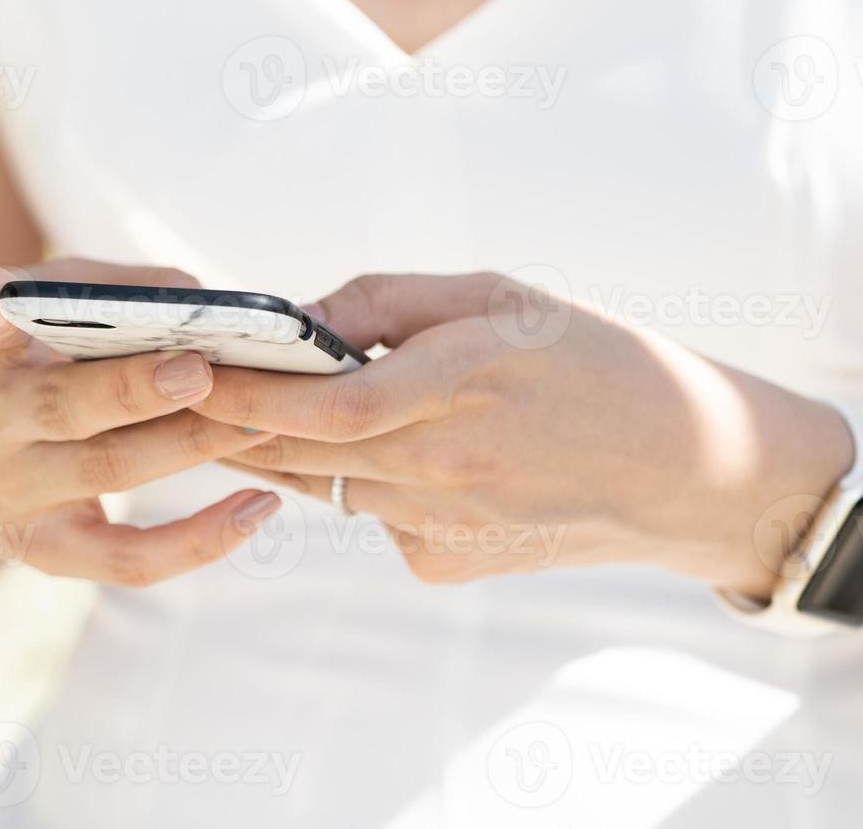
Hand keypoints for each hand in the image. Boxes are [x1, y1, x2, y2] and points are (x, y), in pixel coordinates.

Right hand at [0, 258, 281, 585]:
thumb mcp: (5, 311)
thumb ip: (92, 288)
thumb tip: (198, 294)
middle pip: (64, 409)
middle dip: (136, 389)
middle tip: (200, 368)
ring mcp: (13, 496)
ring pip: (109, 474)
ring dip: (189, 445)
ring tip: (258, 420)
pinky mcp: (45, 548)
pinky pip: (128, 558)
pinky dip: (199, 541)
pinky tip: (258, 508)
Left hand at [195, 273, 851, 591]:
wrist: (681, 470)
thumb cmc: (590, 359)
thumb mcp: (500, 296)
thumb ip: (389, 303)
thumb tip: (297, 319)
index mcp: (463, 388)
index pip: (324, 402)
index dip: (246, 389)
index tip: (187, 363)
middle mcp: (447, 470)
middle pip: (302, 452)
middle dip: (233, 420)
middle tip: (181, 385)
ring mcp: (444, 530)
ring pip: (327, 484)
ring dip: (286, 447)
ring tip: (258, 405)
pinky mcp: (445, 566)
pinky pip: (372, 515)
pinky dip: (361, 480)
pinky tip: (403, 453)